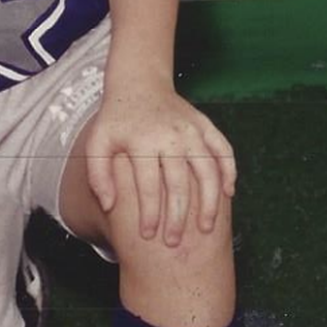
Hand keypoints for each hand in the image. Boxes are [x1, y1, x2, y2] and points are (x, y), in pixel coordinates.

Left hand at [83, 80, 235, 248]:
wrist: (139, 82)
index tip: (148, 236)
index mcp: (142, 141)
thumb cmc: (116, 119)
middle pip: (179, 183)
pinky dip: (229, 171)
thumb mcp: (97, 142)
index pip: (147, 185)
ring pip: (207, 170)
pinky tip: (229, 193)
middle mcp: (170, 136)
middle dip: (177, 217)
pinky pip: (223, 150)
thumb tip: (109, 206)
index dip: (149, 213)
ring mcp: (191, 130)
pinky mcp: (205, 125)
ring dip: (209, 202)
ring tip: (206, 228)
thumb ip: (98, 175)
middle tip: (175, 244)